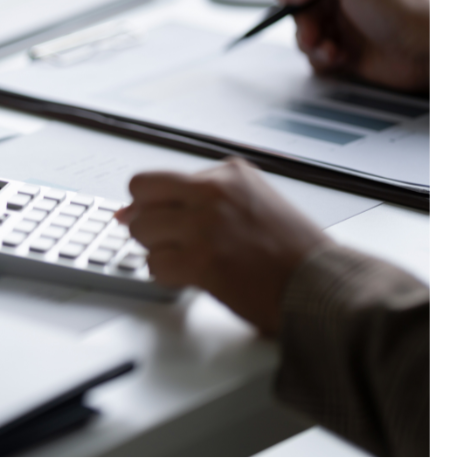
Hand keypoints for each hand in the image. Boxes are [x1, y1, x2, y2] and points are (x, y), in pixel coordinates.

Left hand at [116, 158, 327, 335]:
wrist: (324, 284)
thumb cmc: (296, 253)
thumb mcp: (254, 203)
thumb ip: (202, 199)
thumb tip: (132, 210)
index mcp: (229, 173)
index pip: (157, 178)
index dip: (151, 204)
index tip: (157, 217)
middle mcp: (213, 190)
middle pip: (140, 194)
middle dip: (148, 221)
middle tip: (172, 240)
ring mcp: (205, 223)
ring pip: (142, 231)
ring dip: (160, 252)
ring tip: (193, 262)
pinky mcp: (200, 259)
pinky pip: (155, 265)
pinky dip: (169, 277)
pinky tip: (196, 278)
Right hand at [277, 0, 429, 93]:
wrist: (428, 52)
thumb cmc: (402, 11)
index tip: (294, 0)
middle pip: (302, 4)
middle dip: (303, 22)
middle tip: (312, 35)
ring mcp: (346, 25)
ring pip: (306, 32)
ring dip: (311, 43)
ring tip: (331, 51)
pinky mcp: (347, 52)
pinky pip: (317, 55)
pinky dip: (322, 59)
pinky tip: (340, 60)